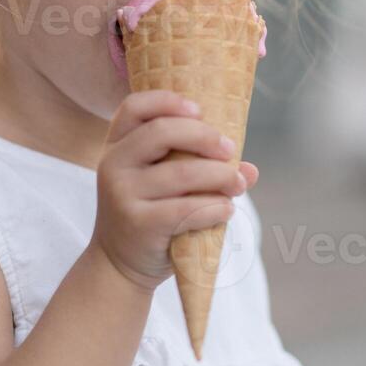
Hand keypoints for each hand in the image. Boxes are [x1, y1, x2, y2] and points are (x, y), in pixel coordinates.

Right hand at [91, 90, 259, 291]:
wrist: (120, 265)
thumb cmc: (150, 214)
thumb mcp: (164, 185)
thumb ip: (200, 166)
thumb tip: (251, 169)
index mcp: (117, 145)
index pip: (134, 107)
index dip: (167, 101)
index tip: (200, 110)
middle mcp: (114, 164)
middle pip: (161, 132)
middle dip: (205, 136)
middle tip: (230, 149)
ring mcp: (122, 194)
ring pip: (181, 173)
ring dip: (220, 175)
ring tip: (238, 184)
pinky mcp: (139, 224)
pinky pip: (186, 209)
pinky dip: (214, 207)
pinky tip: (227, 210)